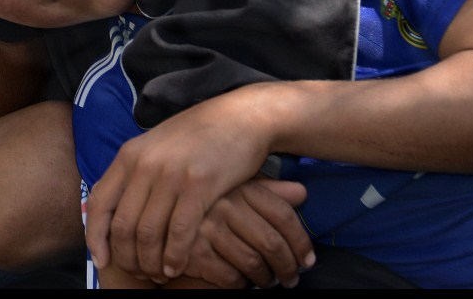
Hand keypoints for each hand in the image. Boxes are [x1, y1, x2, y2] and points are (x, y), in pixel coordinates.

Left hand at [86, 90, 272, 282]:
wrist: (241, 117)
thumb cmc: (198, 136)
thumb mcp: (156, 145)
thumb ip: (132, 172)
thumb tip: (104, 205)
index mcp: (129, 154)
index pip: (99, 203)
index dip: (96, 238)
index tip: (102, 261)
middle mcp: (145, 164)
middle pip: (122, 225)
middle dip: (127, 258)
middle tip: (138, 273)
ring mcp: (171, 174)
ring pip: (148, 233)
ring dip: (150, 262)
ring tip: (158, 274)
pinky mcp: (199, 185)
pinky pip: (179, 232)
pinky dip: (175, 256)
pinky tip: (176, 267)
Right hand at [176, 178, 311, 288]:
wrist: (164, 225)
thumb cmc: (208, 211)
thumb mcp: (237, 192)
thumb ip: (268, 192)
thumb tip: (302, 192)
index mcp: (237, 187)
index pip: (282, 214)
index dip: (301, 241)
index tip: (308, 259)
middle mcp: (222, 204)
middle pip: (271, 241)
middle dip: (288, 266)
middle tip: (292, 279)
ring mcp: (206, 228)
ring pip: (253, 262)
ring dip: (266, 279)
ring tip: (268, 282)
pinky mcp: (194, 252)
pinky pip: (231, 277)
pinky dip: (241, 285)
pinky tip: (243, 283)